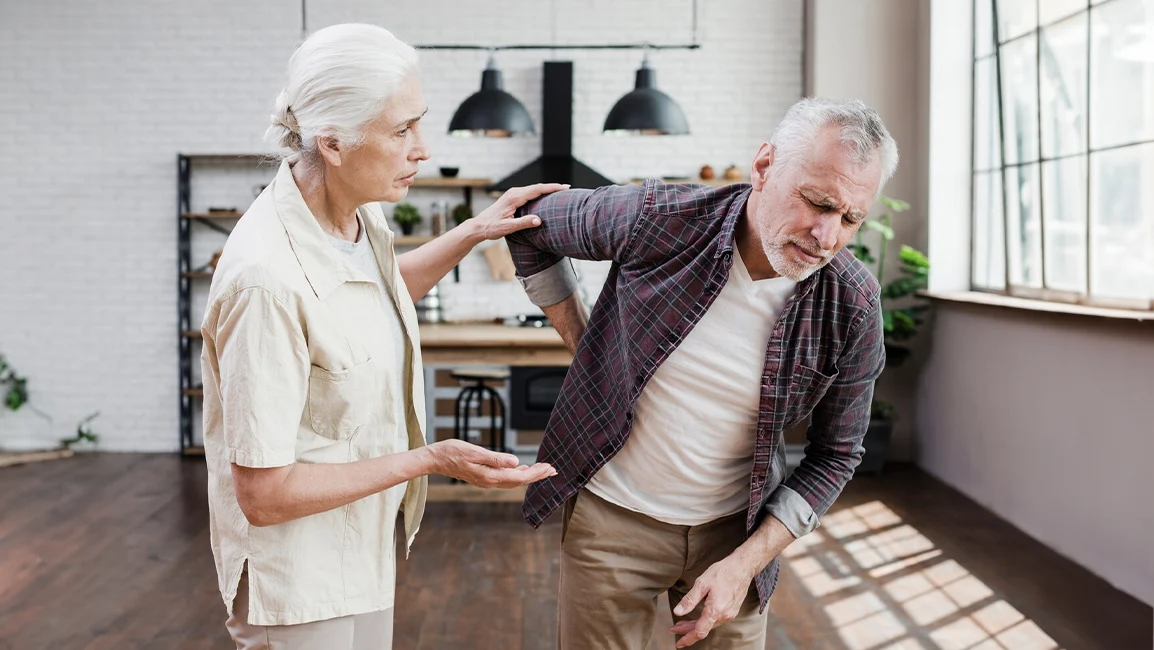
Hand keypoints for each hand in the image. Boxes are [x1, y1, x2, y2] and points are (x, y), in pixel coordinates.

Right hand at [428, 439, 555, 487]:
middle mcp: (490, 481)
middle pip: (519, 481)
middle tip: (552, 469)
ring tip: (541, 470)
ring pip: (513, 481)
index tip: (550, 468)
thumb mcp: (475, 452)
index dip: (536, 473)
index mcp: (490, 476)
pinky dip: (517, 474)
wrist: (435, 459)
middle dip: (536, 475)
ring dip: (528, 475)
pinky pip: (505, 479)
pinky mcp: (482, 478)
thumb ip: (496, 458)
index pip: (519, 476)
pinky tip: (521, 468)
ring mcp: (486, 481)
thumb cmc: (453, 452)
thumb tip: (516, 462)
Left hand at [466, 183, 569, 241]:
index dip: (552, 188)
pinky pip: (529, 192)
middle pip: (537, 187)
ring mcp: (512, 194)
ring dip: (546, 189)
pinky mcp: (512, 197)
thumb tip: (539, 220)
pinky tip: (545, 196)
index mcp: (514, 197)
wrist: (478, 226)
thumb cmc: (491, 228)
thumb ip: (523, 223)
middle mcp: (514, 192)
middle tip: (567, 188)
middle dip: (552, 187)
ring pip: (533, 189)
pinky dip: (539, 193)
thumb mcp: (507, 228)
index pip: (537, 190)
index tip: (565, 187)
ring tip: (559, 191)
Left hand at [670, 555, 756, 647]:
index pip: (700, 632)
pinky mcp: (732, 610)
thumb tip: (677, 612)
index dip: (688, 638)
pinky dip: (705, 621)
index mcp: (715, 610)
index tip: (678, 643)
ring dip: (695, 626)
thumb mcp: (702, 584)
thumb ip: (689, 600)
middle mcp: (724, 616)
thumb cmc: (722, 572)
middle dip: (688, 631)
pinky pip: (716, 620)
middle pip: (703, 629)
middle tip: (674, 629)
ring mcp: (729, 614)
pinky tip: (698, 617)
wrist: (743, 567)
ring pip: (709, 625)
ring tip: (682, 623)